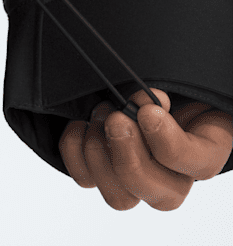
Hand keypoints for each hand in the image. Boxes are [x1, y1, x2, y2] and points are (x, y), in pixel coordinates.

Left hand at [59, 87, 232, 210]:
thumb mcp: (169, 78)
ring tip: (99, 114)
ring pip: (121, 198)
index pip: (202, 165)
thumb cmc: (156, 78)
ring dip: (101, 153)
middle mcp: (173, 175)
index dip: (170, 143)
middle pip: (164, 197)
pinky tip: (79, 123)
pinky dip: (75, 150)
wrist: (122, 81)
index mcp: (202, 147)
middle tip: (115, 118)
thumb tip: (144, 100)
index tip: (146, 112)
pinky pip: (85, 179)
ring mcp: (135, 181)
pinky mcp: (100, 174)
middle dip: (130, 155)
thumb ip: (160, 93)